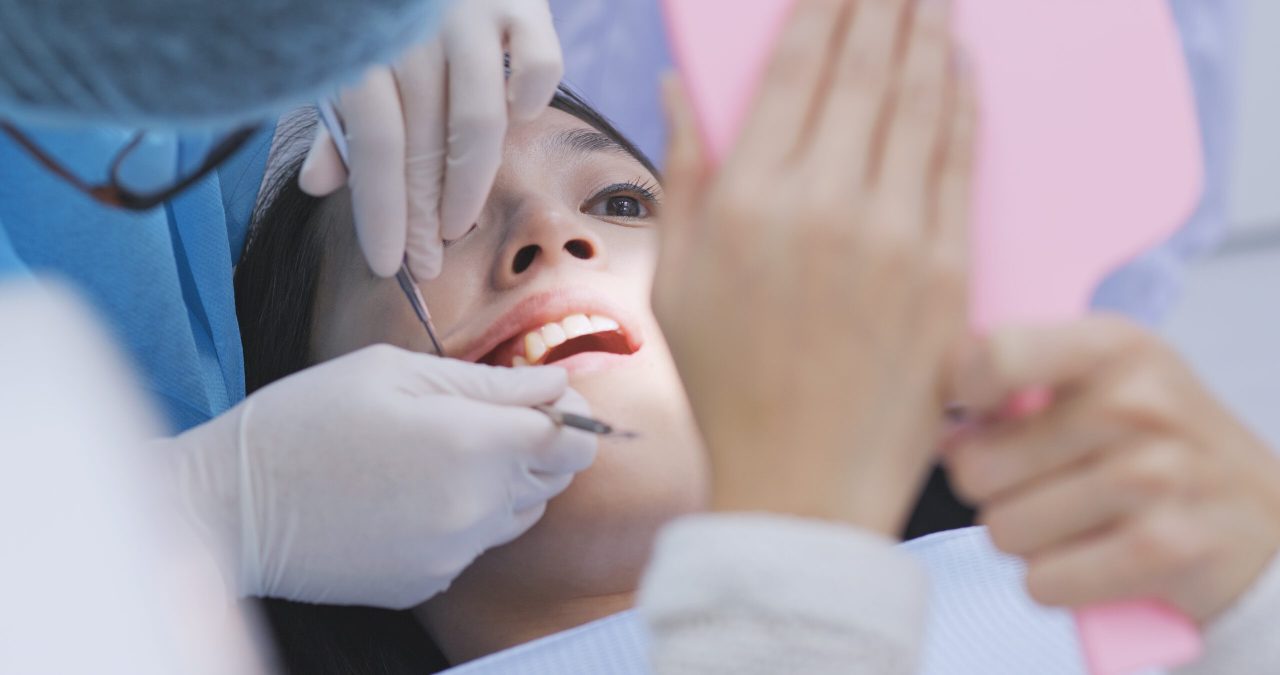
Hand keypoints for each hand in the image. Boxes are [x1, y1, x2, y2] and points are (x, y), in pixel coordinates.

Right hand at [168, 345, 595, 608]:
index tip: (546, 399)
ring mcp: (452, 553)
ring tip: (439, 454)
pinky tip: (411, 494)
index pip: (569, 436)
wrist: (231, 507)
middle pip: (553, 477)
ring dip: (503, 481)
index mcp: (469, 443)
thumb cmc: (305, 420)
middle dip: (537, 444)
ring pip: (519, 513)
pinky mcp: (428, 581)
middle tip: (484, 418)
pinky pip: (475, 544)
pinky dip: (464, 518)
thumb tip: (553, 387)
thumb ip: (487, 381)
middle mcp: (473, 507)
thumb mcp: (392, 372)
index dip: (567, 413)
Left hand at [299, 0, 562, 278]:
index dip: (381, 214)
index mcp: (359, 45)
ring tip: (458, 223)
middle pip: (421, 144)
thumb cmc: (373, 12)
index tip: (391, 264)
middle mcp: (412, 28)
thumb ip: (334, 117)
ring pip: (478, 120)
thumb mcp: (340, 55)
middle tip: (428, 264)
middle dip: (423, 216)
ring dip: (469, 184)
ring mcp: (470, 12)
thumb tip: (318, 186)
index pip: (374, 147)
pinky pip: (539, 65)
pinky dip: (531, 100)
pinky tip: (516, 120)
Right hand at [654, 0, 974, 534]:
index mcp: (750, 203)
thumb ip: (682, 174)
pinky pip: (960, 164)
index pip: (798, 69)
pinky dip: (964, 104)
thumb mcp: (680, 283)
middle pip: (866, 69)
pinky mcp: (948, 273)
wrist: (802, 487)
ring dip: (930, 33)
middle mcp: (827, 206)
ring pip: (921, 103)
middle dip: (883, 2)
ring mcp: (897, 238)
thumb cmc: (728, 391)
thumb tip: (680, 88)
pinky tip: (963, 66)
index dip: (823, 5)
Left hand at [947, 316, 1279, 622]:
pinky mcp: (1165, 548)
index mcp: (1114, 345)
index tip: (980, 410)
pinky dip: (1055, 582)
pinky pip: (1042, 581)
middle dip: (991, 489)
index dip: (964, 392)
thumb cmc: (1153, 444)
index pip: (994, 355)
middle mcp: (1138, 402)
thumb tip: (940, 428)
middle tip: (1040, 484)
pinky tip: (1092, 559)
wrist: (1259, 519)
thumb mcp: (1101, 382)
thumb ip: (1016, 382)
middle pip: (976, 467)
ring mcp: (1157, 475)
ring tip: (1073, 521)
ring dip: (1024, 539)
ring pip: (1003, 530)